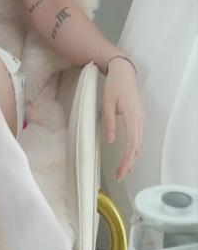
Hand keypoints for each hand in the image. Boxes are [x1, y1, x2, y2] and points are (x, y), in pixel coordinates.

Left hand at [102, 58, 143, 182]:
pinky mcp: (138, 118)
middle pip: (137, 147)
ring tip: (123, 170)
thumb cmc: (115, 86)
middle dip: (129, 163)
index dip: (126, 161)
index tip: (120, 172)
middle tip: (120, 176)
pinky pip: (138, 137)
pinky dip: (134, 149)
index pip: (132, 145)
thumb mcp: (108, 103)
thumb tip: (110, 141)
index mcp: (132, 116)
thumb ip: (110, 122)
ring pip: (139, 144)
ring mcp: (140, 119)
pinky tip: (128, 155)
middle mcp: (139, 119)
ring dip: (133, 158)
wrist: (123, 72)